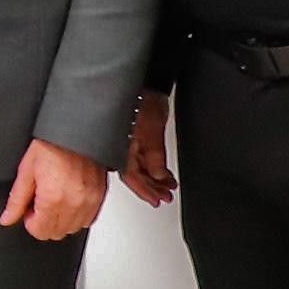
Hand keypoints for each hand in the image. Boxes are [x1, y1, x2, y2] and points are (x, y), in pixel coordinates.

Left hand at [2, 137, 109, 240]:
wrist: (74, 131)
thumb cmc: (51, 145)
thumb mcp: (26, 171)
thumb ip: (16, 200)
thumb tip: (7, 218)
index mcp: (52, 198)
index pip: (40, 231)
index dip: (30, 222)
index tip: (29, 210)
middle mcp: (74, 203)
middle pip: (56, 233)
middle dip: (44, 222)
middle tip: (40, 203)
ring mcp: (89, 201)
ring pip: (73, 229)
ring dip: (61, 220)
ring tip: (55, 200)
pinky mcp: (100, 196)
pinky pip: (88, 219)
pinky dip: (77, 215)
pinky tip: (69, 199)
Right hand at [123, 92, 176, 206]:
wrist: (147, 88)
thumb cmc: (145, 103)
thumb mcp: (153, 132)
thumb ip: (155, 157)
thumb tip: (159, 176)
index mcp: (120, 149)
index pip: (131, 177)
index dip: (145, 191)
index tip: (157, 200)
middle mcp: (119, 150)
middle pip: (135, 177)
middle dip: (152, 188)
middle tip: (165, 197)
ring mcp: (125, 147)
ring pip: (139, 170)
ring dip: (154, 181)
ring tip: (168, 188)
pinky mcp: (133, 142)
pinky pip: (141, 161)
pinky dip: (153, 170)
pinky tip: (164, 176)